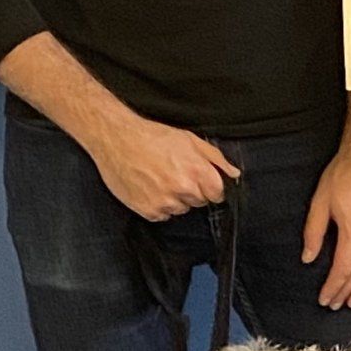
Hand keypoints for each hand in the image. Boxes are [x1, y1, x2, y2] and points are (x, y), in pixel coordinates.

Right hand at [89, 112, 239, 222]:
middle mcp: (182, 189)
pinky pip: (162, 215)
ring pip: (181, 210)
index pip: (217, 194)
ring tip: (159, 178)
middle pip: (199, 202)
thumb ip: (215, 158)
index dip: (211, 187)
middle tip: (174, 173)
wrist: (116, 139)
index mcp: (196, 171)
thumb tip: (233, 174)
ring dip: (175, 199)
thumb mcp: (189, 139)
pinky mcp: (148, 211)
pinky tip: (149, 187)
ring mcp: (164, 202)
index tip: (201, 180)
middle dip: (192, 191)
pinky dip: (158, 205)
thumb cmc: (153, 136)